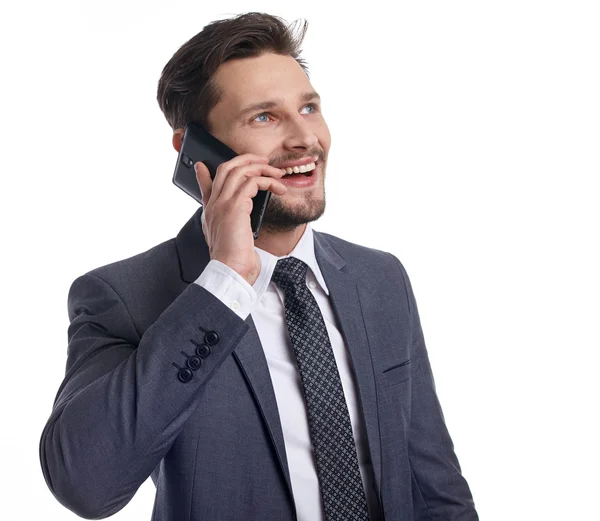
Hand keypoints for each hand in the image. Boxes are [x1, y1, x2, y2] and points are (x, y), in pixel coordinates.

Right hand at [194, 154, 286, 284]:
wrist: (231, 271)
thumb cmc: (234, 261)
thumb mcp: (229, 239)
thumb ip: (232, 224)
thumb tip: (240, 223)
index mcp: (210, 213)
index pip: (206, 184)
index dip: (207, 172)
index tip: (207, 165)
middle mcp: (214, 204)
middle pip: (226, 168)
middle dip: (247, 159)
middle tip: (264, 161)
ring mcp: (222, 203)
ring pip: (240, 170)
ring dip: (262, 168)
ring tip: (277, 173)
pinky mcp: (235, 206)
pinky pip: (252, 182)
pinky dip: (268, 181)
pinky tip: (278, 188)